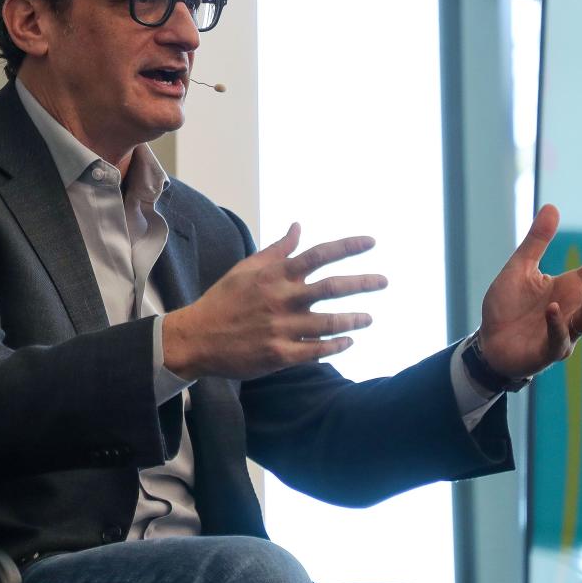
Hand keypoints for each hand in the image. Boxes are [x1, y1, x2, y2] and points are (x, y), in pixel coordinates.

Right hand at [162, 223, 385, 380]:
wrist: (197, 337)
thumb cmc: (223, 300)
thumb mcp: (246, 269)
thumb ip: (276, 249)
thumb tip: (298, 227)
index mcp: (274, 275)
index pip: (318, 254)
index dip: (348, 247)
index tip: (372, 242)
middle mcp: (282, 298)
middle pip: (332, 287)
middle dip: (363, 283)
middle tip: (384, 281)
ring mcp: (282, 328)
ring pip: (330, 322)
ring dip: (355, 319)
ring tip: (369, 318)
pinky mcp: (280, 354)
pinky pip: (318, 350)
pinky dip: (337, 345)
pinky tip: (348, 341)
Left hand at [477, 204, 581, 378]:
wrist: (487, 342)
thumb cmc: (507, 306)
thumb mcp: (520, 268)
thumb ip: (537, 241)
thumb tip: (552, 206)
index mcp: (569, 287)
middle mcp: (572, 308)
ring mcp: (564, 332)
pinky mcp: (548, 351)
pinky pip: (558, 338)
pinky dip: (556, 324)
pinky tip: (553, 310)